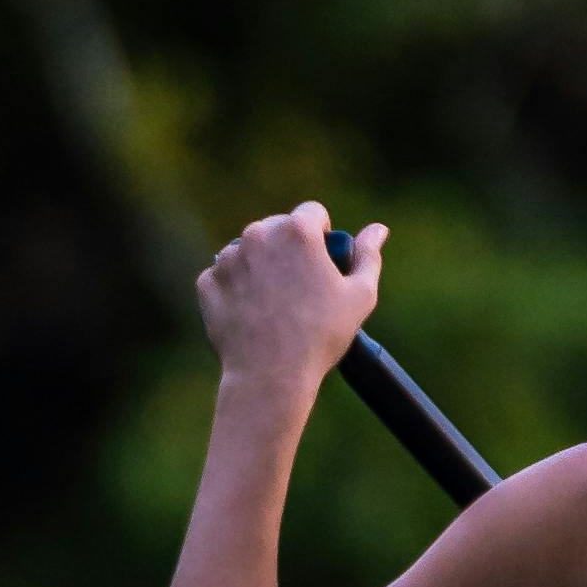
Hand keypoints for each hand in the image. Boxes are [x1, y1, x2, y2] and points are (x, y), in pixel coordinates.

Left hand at [196, 203, 382, 393]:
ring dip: (262, 267)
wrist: (271, 373)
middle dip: (289, 250)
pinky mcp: (208, 281)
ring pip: (250, 251)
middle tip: (301, 289)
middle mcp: (258, 234)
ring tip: (276, 305)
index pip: (312, 213)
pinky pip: (226, 276)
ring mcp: (228, 257)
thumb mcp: (360, 296)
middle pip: (278, 229)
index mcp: (297, 231)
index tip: (324, 261)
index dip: (322, 236)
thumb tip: (378, 230)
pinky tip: (253, 314)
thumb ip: (368, 255)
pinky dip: (237, 289)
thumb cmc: (321, 335)